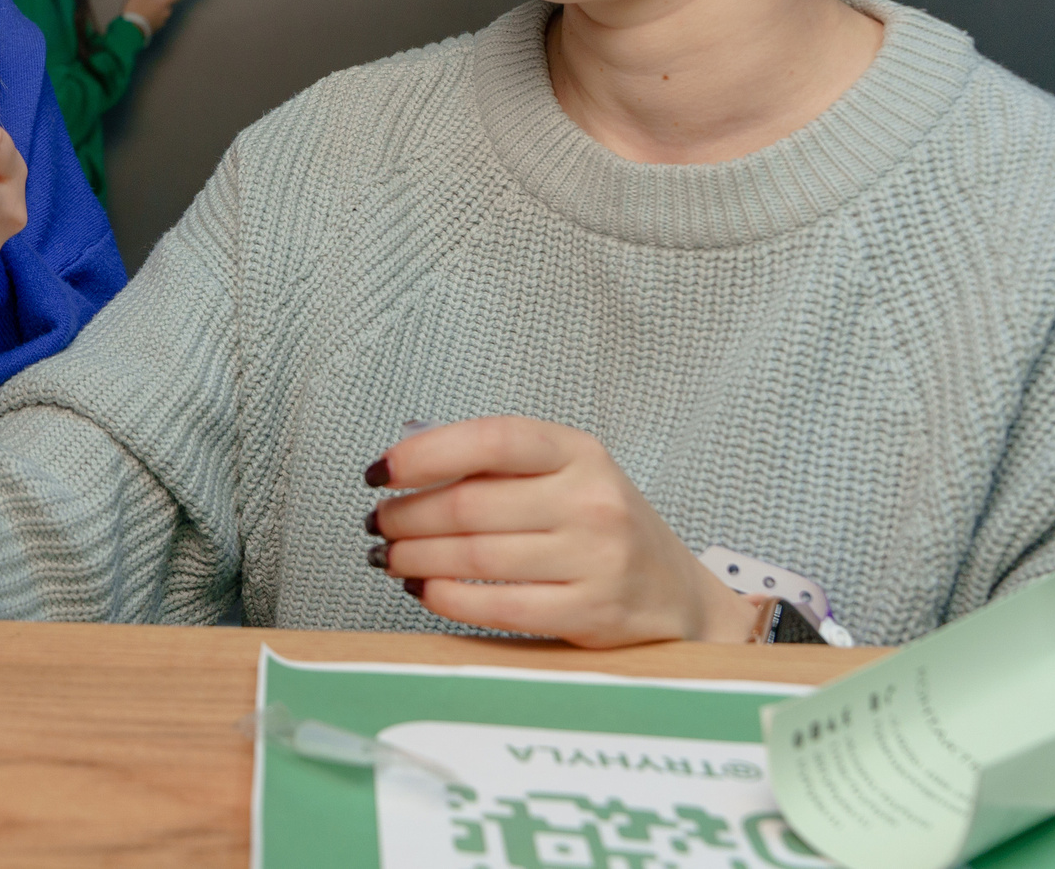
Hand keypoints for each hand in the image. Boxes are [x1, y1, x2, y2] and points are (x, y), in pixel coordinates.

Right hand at [120, 0, 187, 35]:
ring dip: (157, 10)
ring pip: (162, 13)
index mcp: (163, 2)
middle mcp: (165, 12)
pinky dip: (152, 18)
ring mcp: (161, 22)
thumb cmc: (136, 11)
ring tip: (145, 8)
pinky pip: (157, 21)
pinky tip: (143, 16)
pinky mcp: (156, 29)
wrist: (131, 30)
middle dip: (162, 1)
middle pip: (168, 4)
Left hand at [366, 417, 757, 647]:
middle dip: (407, 516)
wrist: (676, 596)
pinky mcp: (590, 613)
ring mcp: (596, 558)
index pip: (491, 440)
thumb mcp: (567, 475)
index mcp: (579, 452)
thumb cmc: (602, 527)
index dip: (423, 453)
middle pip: (470, 506)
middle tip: (378, 523)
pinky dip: (447, 598)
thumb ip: (500, 468)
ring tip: (390, 557)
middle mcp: (591, 501)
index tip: (380, 472)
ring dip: (415, 558)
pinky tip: (423, 590)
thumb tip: (408, 468)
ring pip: (476, 557)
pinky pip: (498, 607)